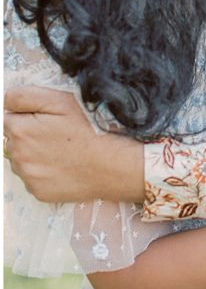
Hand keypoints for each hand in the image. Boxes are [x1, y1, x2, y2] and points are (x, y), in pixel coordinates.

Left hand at [3, 86, 143, 202]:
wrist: (111, 164)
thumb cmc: (89, 129)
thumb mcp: (60, 101)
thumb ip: (25, 96)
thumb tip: (5, 100)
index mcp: (20, 130)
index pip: (6, 118)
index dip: (27, 115)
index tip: (45, 119)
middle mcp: (18, 156)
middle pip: (13, 140)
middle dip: (28, 134)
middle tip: (57, 133)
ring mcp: (28, 176)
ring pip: (22, 160)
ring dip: (34, 154)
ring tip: (61, 149)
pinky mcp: (38, 192)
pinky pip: (33, 178)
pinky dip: (43, 171)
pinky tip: (62, 165)